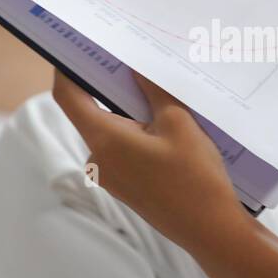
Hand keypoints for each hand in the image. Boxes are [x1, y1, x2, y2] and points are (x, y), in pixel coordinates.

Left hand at [51, 70, 253, 274]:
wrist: (211, 230)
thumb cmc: (195, 177)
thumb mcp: (178, 122)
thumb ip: (151, 90)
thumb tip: (134, 66)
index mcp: (104, 141)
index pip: (68, 97)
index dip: (67, 69)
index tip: (74, 47)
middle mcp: (98, 159)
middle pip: (93, 112)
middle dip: (113, 89)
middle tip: (137, 66)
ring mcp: (110, 176)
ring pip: (113, 131)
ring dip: (133, 114)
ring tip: (166, 102)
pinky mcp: (125, 187)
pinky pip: (124, 150)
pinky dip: (140, 135)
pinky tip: (170, 133)